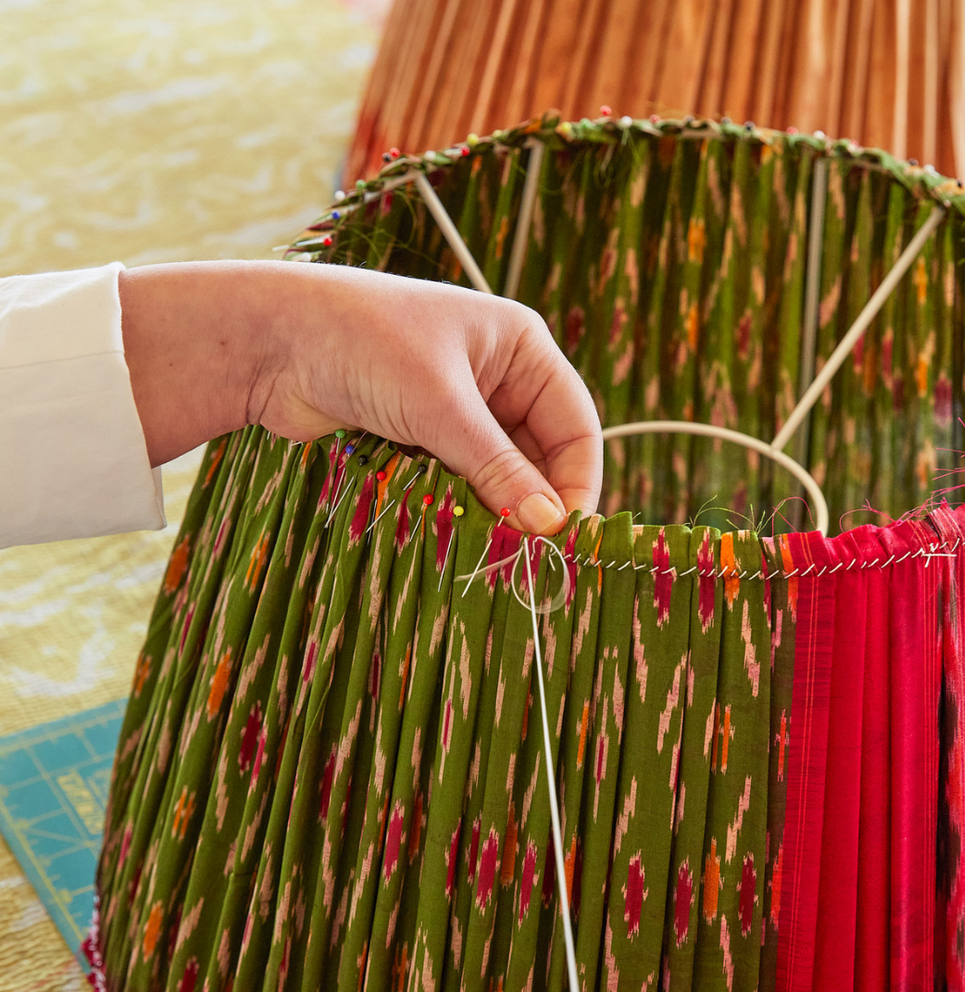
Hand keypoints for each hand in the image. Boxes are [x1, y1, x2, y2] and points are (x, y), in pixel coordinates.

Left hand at [119, 261, 602, 533]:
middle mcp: (497, 377)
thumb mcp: (439, 404)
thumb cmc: (363, 343)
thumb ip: (496, 466)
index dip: (576, 483)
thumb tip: (548, 525)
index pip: (575, 426)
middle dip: (532, 503)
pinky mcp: (420, 437)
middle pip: (539, 456)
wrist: (270, 343)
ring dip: (493, 510)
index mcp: (521, 348)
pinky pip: (458, 483)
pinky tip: (455, 533)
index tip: (563, 535)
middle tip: (527, 556)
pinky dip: (459, 508)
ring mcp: (458, 409)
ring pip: (497, 476)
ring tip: (490, 547)